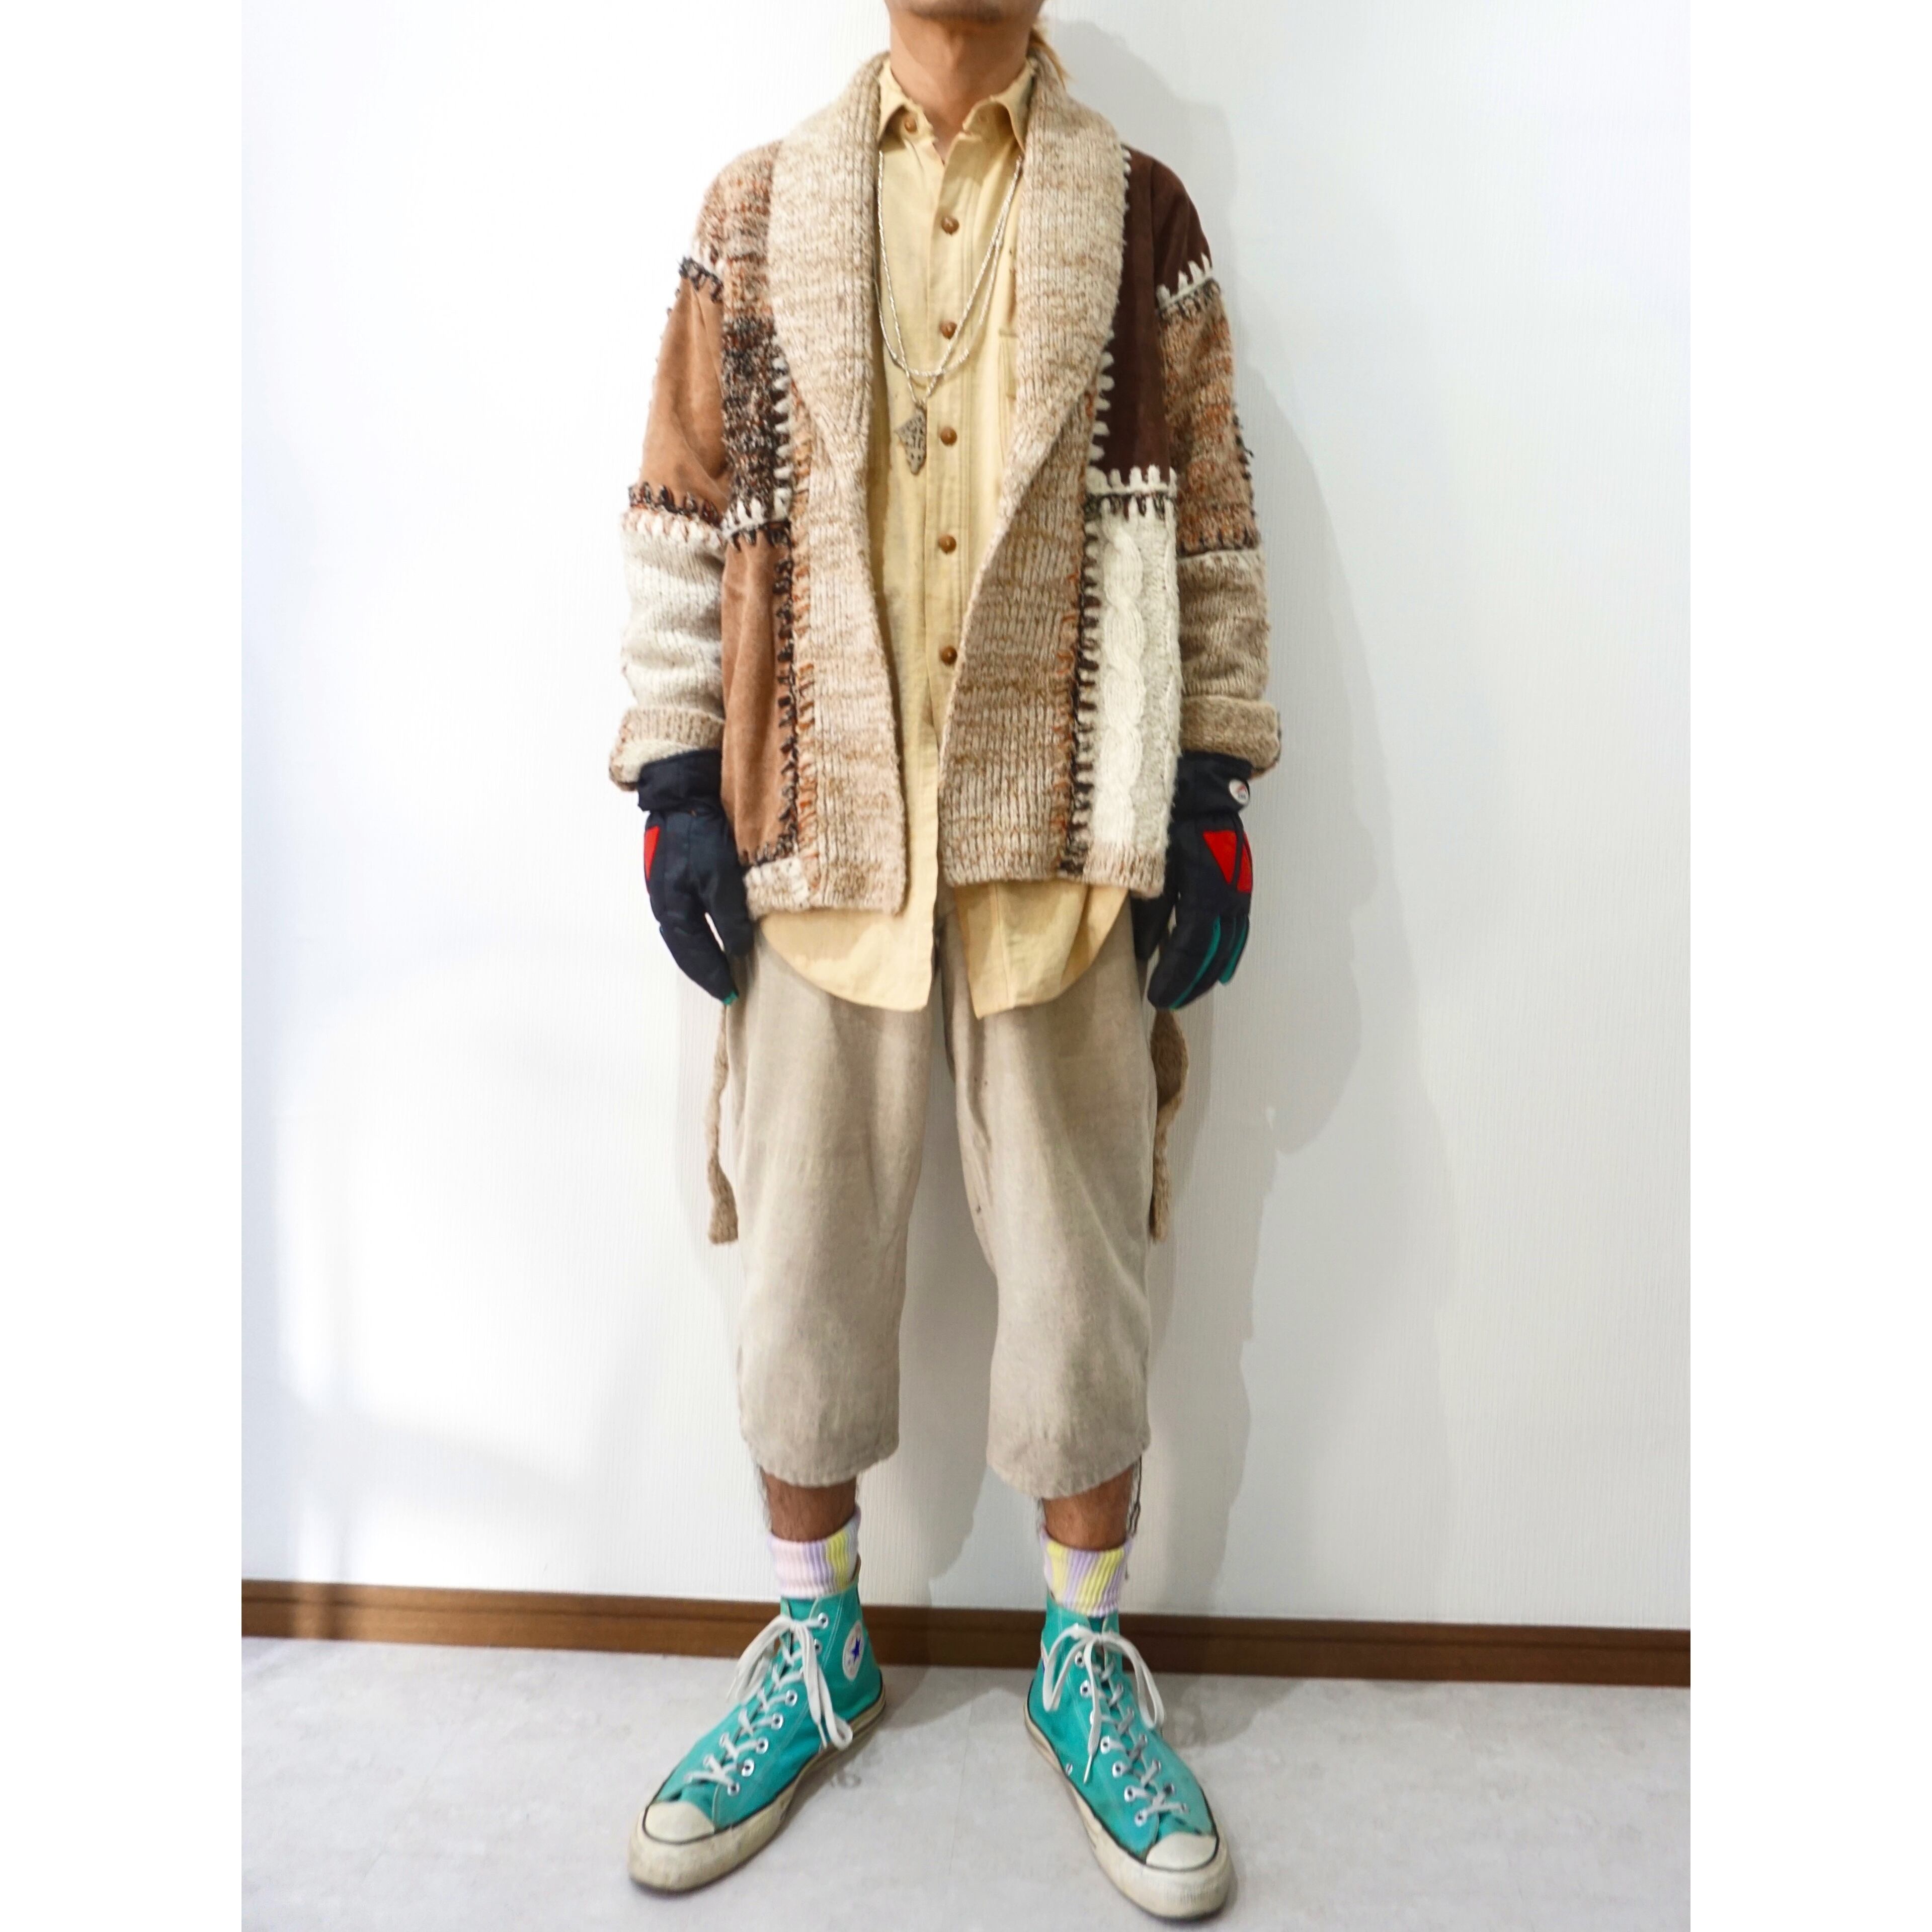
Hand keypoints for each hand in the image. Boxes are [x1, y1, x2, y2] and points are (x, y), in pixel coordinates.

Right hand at [636, 749, 754, 1003]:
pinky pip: (688, 912)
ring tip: (723, 964)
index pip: (693, 953)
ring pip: (686, 930)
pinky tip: (716, 929)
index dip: (711, 975)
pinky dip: (702, 929)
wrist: (682, 790)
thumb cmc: (699, 832)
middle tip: (726, 986)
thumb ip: (727, 914)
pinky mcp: (675, 871)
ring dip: (703, 949)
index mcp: (671, 907)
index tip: (730, 994)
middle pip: (685, 946)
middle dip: (705, 968)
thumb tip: (736, 949)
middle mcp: (664, 901)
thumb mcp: (718, 876)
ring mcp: (667, 886)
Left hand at [1132, 752, 1253, 1008]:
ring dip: (1211, 969)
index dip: (1177, 973)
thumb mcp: (1143, 853)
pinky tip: (1220, 969)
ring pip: (1230, 937)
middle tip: (1168, 1003)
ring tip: (1190, 993)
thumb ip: (1144, 902)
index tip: (1158, 998)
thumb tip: (1143, 950)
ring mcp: (1238, 877)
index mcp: (1204, 876)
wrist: (1198, 763)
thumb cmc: (1161, 805)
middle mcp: (1229, 882)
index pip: (1193, 939)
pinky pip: (1237, 922)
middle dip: (1192, 979)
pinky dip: (1229, 949)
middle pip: (1215, 946)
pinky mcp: (1238, 873)